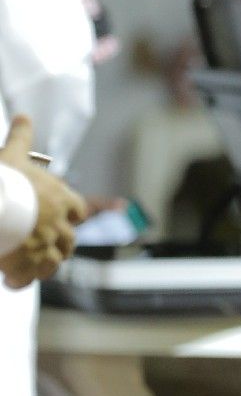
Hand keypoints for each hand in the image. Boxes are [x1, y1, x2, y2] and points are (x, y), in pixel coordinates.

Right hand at [0, 116, 86, 289]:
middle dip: (59, 244)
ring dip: (43, 265)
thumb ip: (20, 136)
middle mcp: (59, 224)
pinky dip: (23, 279)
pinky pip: (30, 277)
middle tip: (43, 246)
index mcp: (61, 198)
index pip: (78, 208)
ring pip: (54, 262)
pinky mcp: (28, 265)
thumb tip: (23, 116)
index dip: (72, 214)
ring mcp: (46, 247)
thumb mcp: (11, 153)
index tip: (66, 218)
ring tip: (28, 267)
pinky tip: (11, 280)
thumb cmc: (3, 179)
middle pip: (69, 240)